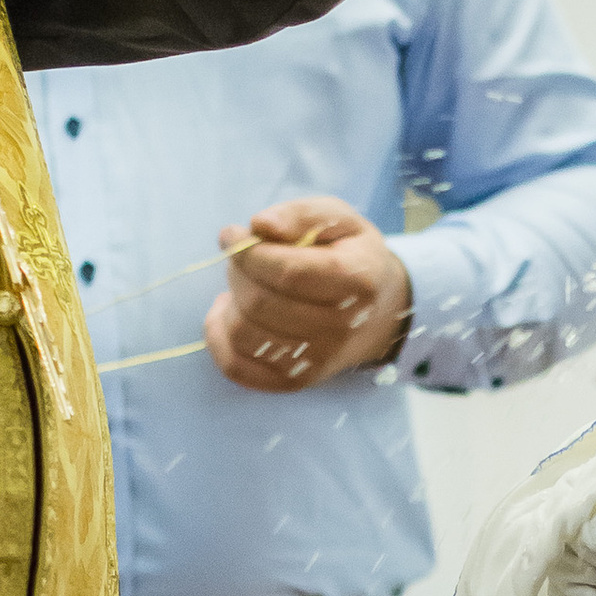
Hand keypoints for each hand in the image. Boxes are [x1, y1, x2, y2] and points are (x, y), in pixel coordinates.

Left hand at [205, 193, 410, 390]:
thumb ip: (299, 214)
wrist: (377, 312)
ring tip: (243, 284)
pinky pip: (236, 367)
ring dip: (230, 302)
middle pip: (260, 303)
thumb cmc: (349, 256)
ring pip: (244, 334)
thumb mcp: (337, 219)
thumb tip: (260, 225)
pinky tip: (228, 312)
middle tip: (242, 258)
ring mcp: (317, 362)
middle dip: (238, 272)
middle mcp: (341, 329)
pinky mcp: (295, 382)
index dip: (249, 252)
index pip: (287, 272)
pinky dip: (218, 338)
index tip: (234, 234)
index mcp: (356, 281)